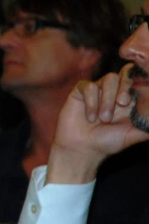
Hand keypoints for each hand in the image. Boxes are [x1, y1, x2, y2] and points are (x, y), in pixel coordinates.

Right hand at [48, 63, 148, 183]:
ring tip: (103, 118)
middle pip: (125, 74)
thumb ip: (147, 125)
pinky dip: (91, 102)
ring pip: (109, 79)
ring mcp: (97, 90)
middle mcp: (114, 91)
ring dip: (108, 100)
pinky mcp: (81, 92)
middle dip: (125, 88)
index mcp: (130, 98)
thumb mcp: (134, 134)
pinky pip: (89, 86)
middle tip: (122, 103)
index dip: (141, 80)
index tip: (132, 99)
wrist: (81, 149)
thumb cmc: (107, 143)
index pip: (138, 79)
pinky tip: (90, 117)